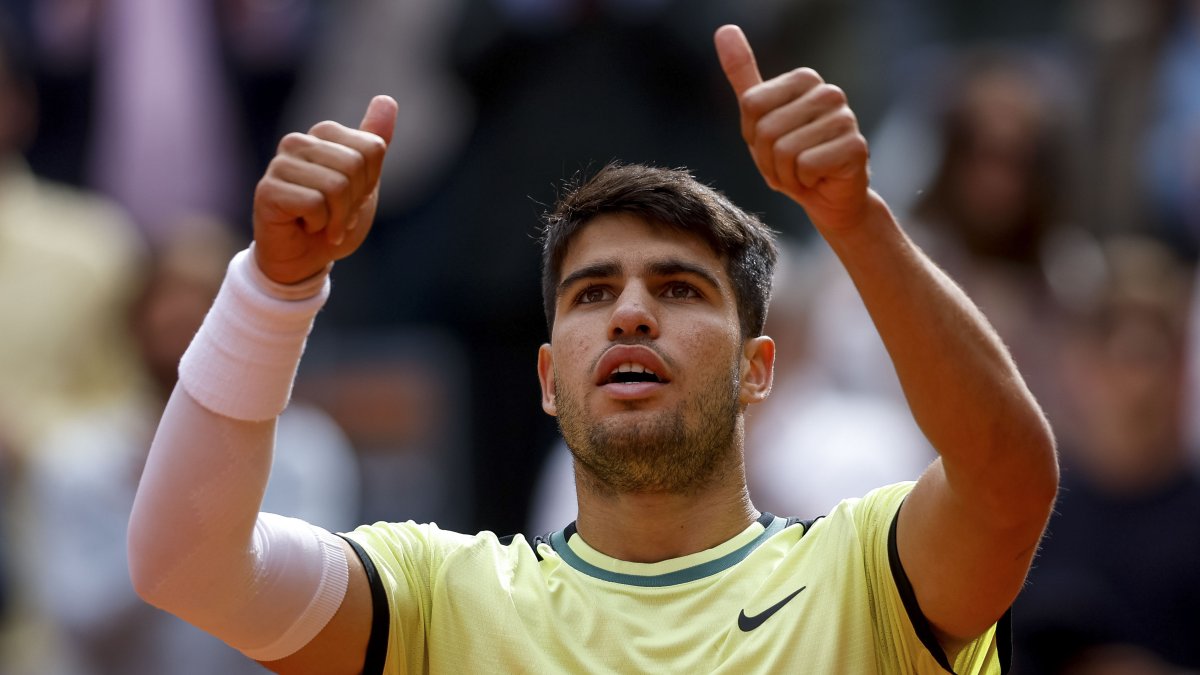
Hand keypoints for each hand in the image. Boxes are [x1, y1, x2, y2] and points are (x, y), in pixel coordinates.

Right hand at [252, 95, 397, 283]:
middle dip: (354, 202)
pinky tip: (304, 227)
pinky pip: (314, 204)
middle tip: (336, 215)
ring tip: (321, 223)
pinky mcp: (267, 190)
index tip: (351, 198)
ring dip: (337, 217)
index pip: (373, 148)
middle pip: (354, 166)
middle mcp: (298, 142)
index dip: (369, 183)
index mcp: (323, 134)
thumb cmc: (332, 220)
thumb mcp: (364, 181)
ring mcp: (279, 164)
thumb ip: (374, 142)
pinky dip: (319, 225)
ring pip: (336, 186)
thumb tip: (386, 99)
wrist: (303, 259)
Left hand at [715, 25, 870, 233]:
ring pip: (784, 151)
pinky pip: (805, 166)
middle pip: (766, 129)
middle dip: (767, 160)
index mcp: (804, 79)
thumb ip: (743, 74)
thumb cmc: (791, 158)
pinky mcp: (856, 146)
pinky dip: (804, 182)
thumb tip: (725, 30)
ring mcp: (845, 118)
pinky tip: (818, 179)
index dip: (752, 136)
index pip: (751, 104)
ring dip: (785, 174)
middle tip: (787, 166)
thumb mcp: (759, 118)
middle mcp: (828, 92)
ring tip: (802, 174)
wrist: (827, 197)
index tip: (770, 145)